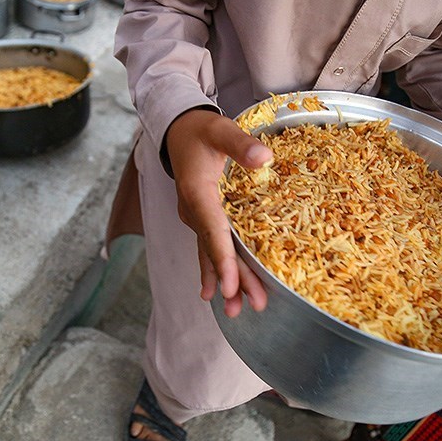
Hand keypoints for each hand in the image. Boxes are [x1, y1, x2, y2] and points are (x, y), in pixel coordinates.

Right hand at [165, 109, 273, 316]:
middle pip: (215, 250)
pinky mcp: (201, 219)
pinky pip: (208, 249)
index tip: (232, 286)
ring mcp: (195, 218)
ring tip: (235, 311)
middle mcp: (193, 211)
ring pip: (211, 254)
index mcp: (198, 192)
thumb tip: (264, 158)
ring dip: (225, 281)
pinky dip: (214, 270)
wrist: (177, 132)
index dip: (224, 259)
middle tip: (249, 306)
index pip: (213, 230)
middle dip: (232, 280)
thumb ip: (239, 144)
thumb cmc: (200, 130)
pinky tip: (216, 294)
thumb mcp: (220, 130)